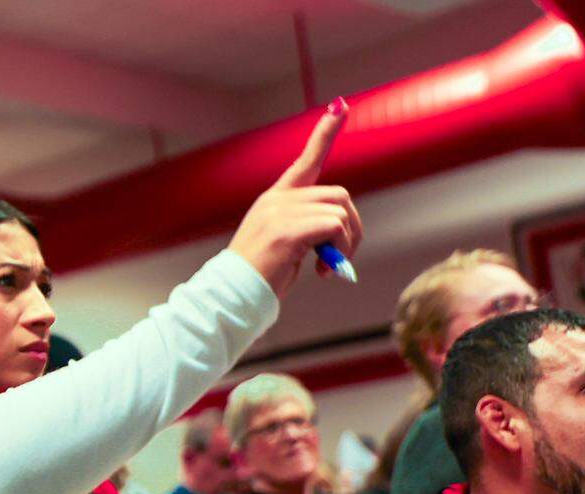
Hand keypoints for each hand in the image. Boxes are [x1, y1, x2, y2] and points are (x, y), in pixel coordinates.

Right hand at [227, 99, 360, 298]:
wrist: (233, 295)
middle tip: (339, 258)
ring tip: (326, 267)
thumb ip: (306, 228)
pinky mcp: (286, 230)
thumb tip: (338, 231)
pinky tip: (322, 270)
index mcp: (275, 199)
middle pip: (338, 195)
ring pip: (340, 213)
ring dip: (345, 244)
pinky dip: (339, 250)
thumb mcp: (283, 244)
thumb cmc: (259, 277)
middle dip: (351, 227)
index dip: (325, 133)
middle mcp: (277, 200)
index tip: (341, 106)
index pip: (305, 160)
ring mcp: (280, 212)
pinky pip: (334, 227)